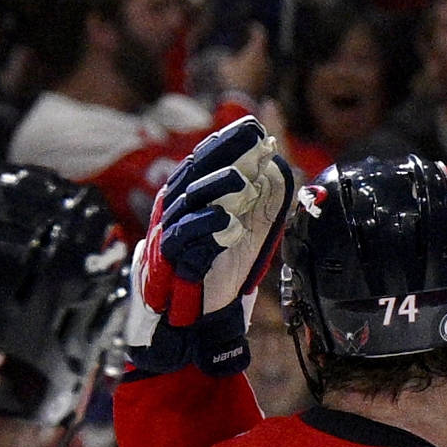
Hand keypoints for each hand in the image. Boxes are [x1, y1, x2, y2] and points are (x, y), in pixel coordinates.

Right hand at [126, 116, 292, 374]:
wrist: (184, 320)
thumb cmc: (210, 272)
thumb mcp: (237, 230)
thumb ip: (253, 202)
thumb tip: (278, 168)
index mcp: (187, 197)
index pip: (204, 160)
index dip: (227, 142)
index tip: (253, 127)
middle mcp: (173, 209)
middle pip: (195, 172)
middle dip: (224, 153)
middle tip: (253, 140)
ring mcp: (168, 233)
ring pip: (189, 201)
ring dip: (216, 188)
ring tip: (243, 182)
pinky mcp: (168, 261)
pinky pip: (184, 238)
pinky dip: (206, 228)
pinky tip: (228, 222)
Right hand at [215, 22, 270, 100]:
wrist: (241, 101)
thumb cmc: (233, 79)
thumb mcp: (225, 65)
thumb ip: (227, 58)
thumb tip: (226, 57)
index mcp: (257, 51)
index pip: (260, 35)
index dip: (256, 29)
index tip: (252, 27)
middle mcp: (266, 60)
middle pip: (261, 50)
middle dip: (254, 48)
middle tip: (246, 47)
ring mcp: (267, 73)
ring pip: (261, 63)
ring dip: (255, 62)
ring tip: (245, 64)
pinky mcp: (266, 85)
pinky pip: (260, 75)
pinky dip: (255, 74)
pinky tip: (247, 77)